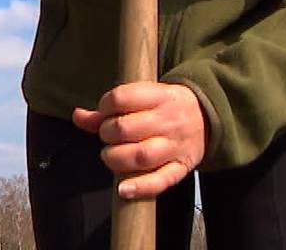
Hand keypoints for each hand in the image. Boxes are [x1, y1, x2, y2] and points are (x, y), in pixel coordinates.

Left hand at [73, 82, 207, 198]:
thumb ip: (109, 108)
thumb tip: (78, 116)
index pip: (123, 97)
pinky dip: (140, 187)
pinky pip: (161, 181)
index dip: (106, 106)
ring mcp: (175, 146)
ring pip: (141, 156)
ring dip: (116, 159)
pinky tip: (123, 189)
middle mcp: (168, 120)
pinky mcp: (181, 168)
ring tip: (111, 156)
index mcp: (160, 96)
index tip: (106, 112)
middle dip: (108, 134)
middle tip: (108, 136)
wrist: (208, 115)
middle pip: (127, 128)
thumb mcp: (145, 96)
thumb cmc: (166, 106)